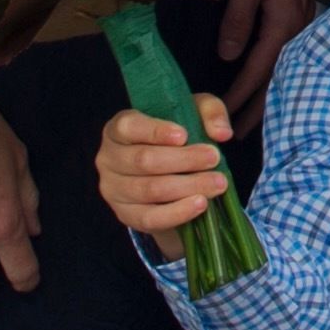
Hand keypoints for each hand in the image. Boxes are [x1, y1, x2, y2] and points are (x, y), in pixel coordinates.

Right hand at [98, 95, 235, 238]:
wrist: (169, 173)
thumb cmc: (178, 135)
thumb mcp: (194, 113)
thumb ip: (209, 112)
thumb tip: (222, 133)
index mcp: (118, 128)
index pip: (129, 127)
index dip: (155, 131)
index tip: (184, 136)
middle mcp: (108, 158)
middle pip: (143, 160)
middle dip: (183, 160)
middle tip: (214, 159)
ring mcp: (113, 189)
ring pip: (149, 190)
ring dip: (187, 187)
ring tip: (217, 183)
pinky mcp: (125, 215)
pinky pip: (149, 218)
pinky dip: (177, 213)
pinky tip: (200, 204)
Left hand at [217, 0, 321, 115]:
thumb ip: (238, 16)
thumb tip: (228, 57)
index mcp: (284, 19)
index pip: (258, 69)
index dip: (239, 97)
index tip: (222, 120)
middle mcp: (296, 23)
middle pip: (277, 75)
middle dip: (259, 108)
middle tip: (237, 136)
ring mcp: (300, 14)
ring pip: (283, 63)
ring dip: (268, 91)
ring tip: (252, 117)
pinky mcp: (298, 5)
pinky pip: (286, 48)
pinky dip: (273, 68)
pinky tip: (266, 75)